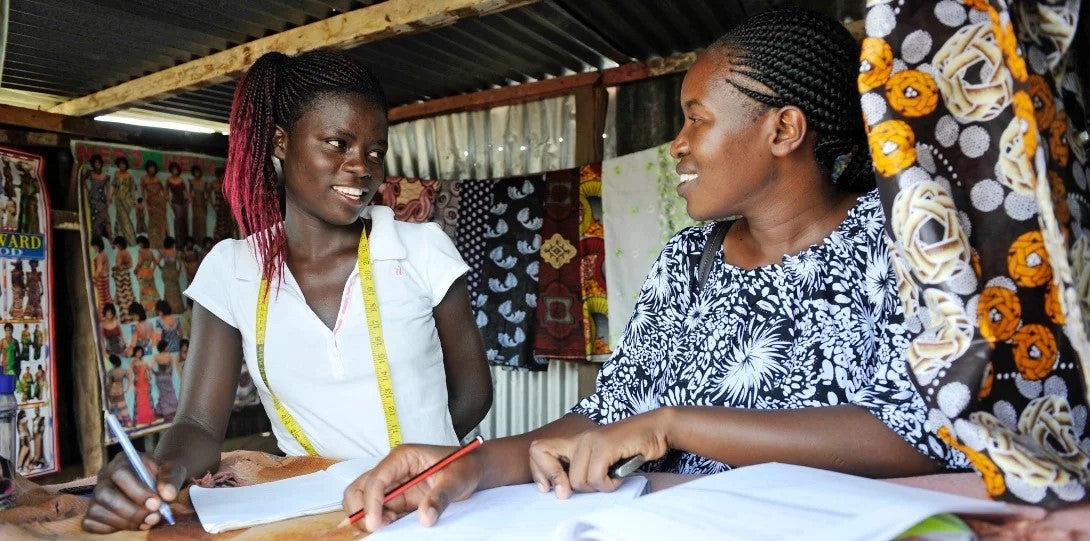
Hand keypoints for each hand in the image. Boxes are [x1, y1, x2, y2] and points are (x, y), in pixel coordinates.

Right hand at [82, 452, 185, 532]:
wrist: (159, 486)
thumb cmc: (164, 477)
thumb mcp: (173, 471)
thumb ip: (171, 479)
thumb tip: (168, 494)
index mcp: (122, 461)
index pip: (121, 473)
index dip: (137, 491)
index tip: (156, 504)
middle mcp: (105, 476)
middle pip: (105, 494)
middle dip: (131, 511)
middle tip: (153, 517)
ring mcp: (96, 494)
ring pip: (98, 511)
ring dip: (125, 522)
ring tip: (148, 522)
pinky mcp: (93, 512)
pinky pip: (92, 524)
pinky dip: (112, 528)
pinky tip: (133, 525)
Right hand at [342, 444, 482, 532]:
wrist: (473, 469)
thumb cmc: (465, 466)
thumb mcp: (457, 480)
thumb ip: (440, 498)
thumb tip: (425, 518)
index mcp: (402, 457)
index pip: (376, 479)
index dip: (371, 502)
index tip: (375, 523)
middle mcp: (392, 469)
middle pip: (359, 488)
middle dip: (361, 509)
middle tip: (377, 527)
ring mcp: (393, 484)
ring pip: (364, 501)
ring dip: (369, 516)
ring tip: (389, 525)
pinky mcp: (398, 499)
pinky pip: (379, 511)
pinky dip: (380, 521)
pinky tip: (394, 526)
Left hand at [529, 409, 669, 497]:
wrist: (654, 429)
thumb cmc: (629, 447)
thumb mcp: (600, 459)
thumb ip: (581, 469)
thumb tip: (562, 491)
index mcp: (574, 441)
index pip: (536, 450)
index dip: (540, 472)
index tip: (552, 488)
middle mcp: (579, 439)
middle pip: (555, 472)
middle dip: (570, 487)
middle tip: (589, 486)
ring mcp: (591, 441)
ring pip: (578, 480)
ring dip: (597, 486)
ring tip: (610, 477)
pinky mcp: (604, 446)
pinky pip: (597, 477)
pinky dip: (610, 484)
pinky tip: (618, 475)